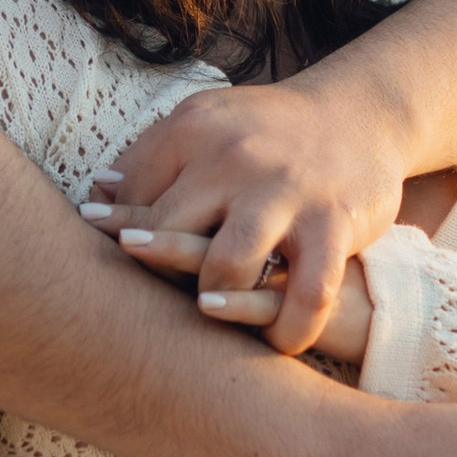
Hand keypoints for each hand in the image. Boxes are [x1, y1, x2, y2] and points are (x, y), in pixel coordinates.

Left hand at [85, 77, 410, 355]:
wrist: (362, 113)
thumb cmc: (268, 131)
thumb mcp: (210, 124)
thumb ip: (154, 154)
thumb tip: (94, 190)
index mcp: (196, 127)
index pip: (136, 192)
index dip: (123, 231)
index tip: (124, 254)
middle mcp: (235, 156)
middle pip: (168, 231)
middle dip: (158, 270)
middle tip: (154, 296)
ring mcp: (285, 191)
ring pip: (226, 265)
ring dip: (211, 298)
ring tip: (208, 311)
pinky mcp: (333, 223)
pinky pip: (305, 293)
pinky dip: (288, 329)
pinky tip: (276, 343)